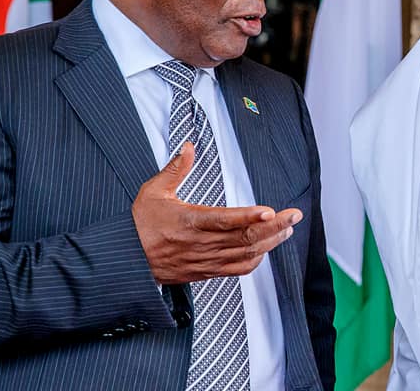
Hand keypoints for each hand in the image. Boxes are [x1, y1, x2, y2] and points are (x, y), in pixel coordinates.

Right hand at [132, 142, 301, 284]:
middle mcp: (201, 244)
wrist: (125, 261)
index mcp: (190, 222)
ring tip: (288, 228)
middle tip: (294, 215)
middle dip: (274, 226)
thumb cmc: (139, 225)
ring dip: (271, 242)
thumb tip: (188, 147)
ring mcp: (206, 260)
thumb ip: (176, 169)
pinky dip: (255, 260)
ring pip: (246, 254)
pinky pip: (237, 269)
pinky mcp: (206, 271)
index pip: (225, 220)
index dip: (249, 216)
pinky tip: (266, 249)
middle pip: (245, 237)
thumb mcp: (154, 191)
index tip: (270, 210)